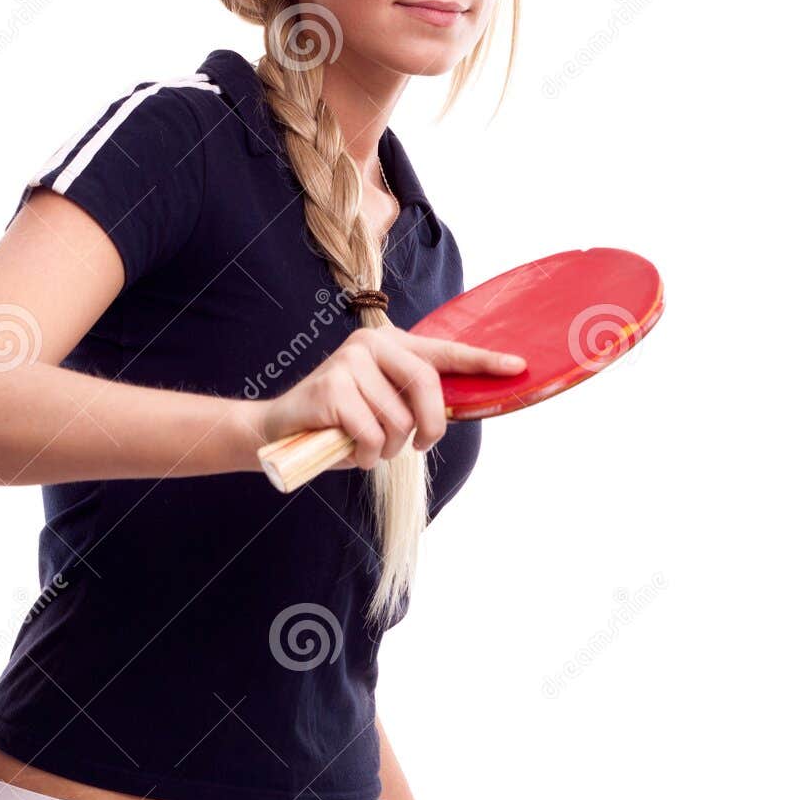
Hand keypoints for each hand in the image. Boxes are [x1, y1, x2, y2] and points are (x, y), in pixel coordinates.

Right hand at [257, 325, 525, 471]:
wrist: (280, 429)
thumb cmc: (340, 423)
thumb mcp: (383, 407)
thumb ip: (412, 402)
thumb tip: (451, 413)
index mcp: (390, 344)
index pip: (444, 351)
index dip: (483, 362)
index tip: (518, 367)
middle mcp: (371, 344)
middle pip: (427, 386)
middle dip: (429, 427)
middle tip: (416, 447)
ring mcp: (349, 362)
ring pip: (398, 421)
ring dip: (387, 449)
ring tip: (366, 446)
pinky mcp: (332, 388)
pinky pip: (371, 435)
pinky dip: (365, 455)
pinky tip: (347, 450)